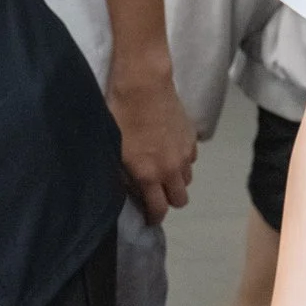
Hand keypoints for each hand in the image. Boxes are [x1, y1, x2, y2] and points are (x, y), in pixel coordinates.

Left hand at [107, 61, 196, 223]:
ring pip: (187, 180)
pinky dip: (182, 161)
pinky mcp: (192, 139)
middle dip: (167, 201)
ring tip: (162, 171)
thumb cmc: (119, 114)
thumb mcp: (113, 147)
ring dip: (175, 181)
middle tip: (155, 194)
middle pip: (179, 200)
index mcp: (149, 175)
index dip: (154, 218)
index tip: (149, 219)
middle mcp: (171, 169)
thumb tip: (128, 186)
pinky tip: (169, 151)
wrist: (143, 86)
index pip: (158, 209)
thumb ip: (124, 172)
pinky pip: (191, 160)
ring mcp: (185, 154)